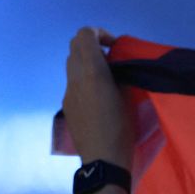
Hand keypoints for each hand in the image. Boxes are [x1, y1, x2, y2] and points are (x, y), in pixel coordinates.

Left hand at [63, 27, 134, 171]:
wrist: (103, 159)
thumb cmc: (122, 128)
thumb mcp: (127, 96)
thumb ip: (118, 74)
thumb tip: (114, 65)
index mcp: (92, 71)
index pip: (84, 34)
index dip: (99, 33)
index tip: (114, 46)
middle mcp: (75, 77)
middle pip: (74, 46)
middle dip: (92, 45)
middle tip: (110, 59)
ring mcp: (68, 91)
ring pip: (72, 64)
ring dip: (87, 62)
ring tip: (105, 77)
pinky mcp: (66, 104)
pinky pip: (73, 81)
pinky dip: (84, 79)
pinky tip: (98, 97)